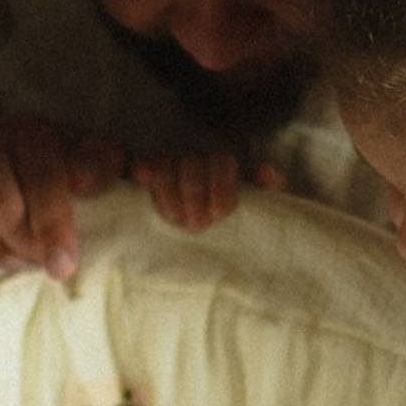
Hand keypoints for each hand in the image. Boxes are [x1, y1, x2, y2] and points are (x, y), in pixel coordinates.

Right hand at [0, 113, 124, 279]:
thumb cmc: (51, 186)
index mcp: (32, 133)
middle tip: (28, 260)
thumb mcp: (88, 170)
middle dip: (18, 244)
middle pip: (1, 205)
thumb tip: (104, 171)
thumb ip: (104, 164)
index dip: (54, 226)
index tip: (62, 268)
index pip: (45, 176)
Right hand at [131, 153, 286, 231]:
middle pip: (191, 162)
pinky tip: (140, 177)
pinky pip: (138, 162)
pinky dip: (139, 166)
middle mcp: (193, 163)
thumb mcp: (252, 210)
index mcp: (220, 167)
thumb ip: (264, 190)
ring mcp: (166, 168)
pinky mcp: (142, 178)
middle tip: (197, 225)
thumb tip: (267, 172)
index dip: (222, 185)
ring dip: (168, 188)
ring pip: (163, 161)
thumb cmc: (230, 225)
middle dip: (195, 193)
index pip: (222, 162)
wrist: (191, 244)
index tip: (220, 214)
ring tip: (174, 218)